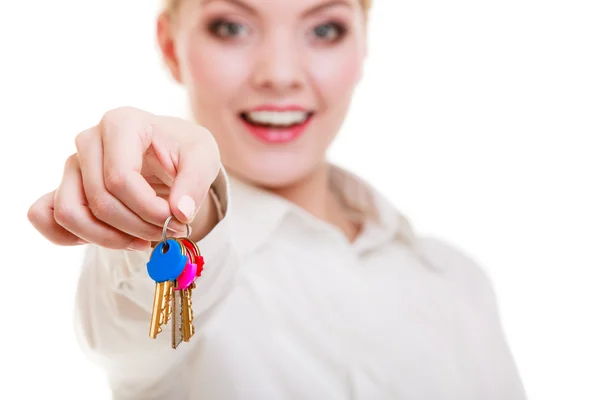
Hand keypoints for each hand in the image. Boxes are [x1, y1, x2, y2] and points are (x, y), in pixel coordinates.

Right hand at [27, 107, 220, 250]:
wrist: (172, 152)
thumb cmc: (185, 150)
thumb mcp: (204, 157)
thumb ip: (196, 182)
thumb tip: (179, 212)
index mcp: (121, 123)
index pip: (120, 178)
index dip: (149, 210)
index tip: (178, 220)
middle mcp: (89, 140)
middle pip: (99, 200)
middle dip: (138, 227)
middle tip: (168, 232)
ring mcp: (72, 165)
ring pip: (70, 214)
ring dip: (109, 239)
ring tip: (144, 240)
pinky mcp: (65, 187)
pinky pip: (46, 217)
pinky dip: (74, 237)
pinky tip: (114, 238)